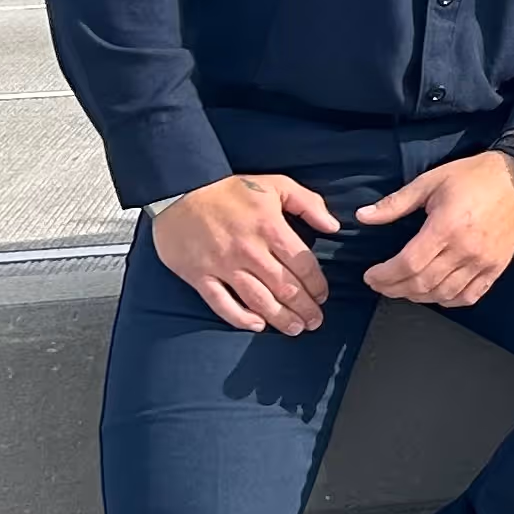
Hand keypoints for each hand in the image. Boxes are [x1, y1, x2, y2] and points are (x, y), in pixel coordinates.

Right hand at [150, 173, 338, 334]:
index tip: (322, 296)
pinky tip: (257, 326)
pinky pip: (222, 304)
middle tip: (315, 321)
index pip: (303, 264)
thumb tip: (334, 226)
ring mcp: (223, 265)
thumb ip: (308, 204)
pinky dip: (241, 318)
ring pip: (258, 300)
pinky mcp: (199, 276)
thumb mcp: (275, 185)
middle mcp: (249, 251)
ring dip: (280, 318)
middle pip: (284, 287)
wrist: (179, 190)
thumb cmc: (229, 189)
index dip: (317, 285)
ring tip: (295, 329)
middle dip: (304, 308)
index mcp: (270, 228)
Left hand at [359, 151, 513, 307]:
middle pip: (422, 283)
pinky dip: (448, 300)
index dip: (384, 275)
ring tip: (403, 289)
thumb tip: (363, 216)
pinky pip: (469, 296)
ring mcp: (483, 262)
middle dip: (394, 288)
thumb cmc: (475, 176)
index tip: (371, 275)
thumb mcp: (431, 181)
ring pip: (443, 294)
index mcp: (446, 226)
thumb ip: (396, 202)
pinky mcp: (496, 267)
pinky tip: (435, 294)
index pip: (408, 264)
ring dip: (418, 297)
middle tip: (381, 285)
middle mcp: (465, 249)